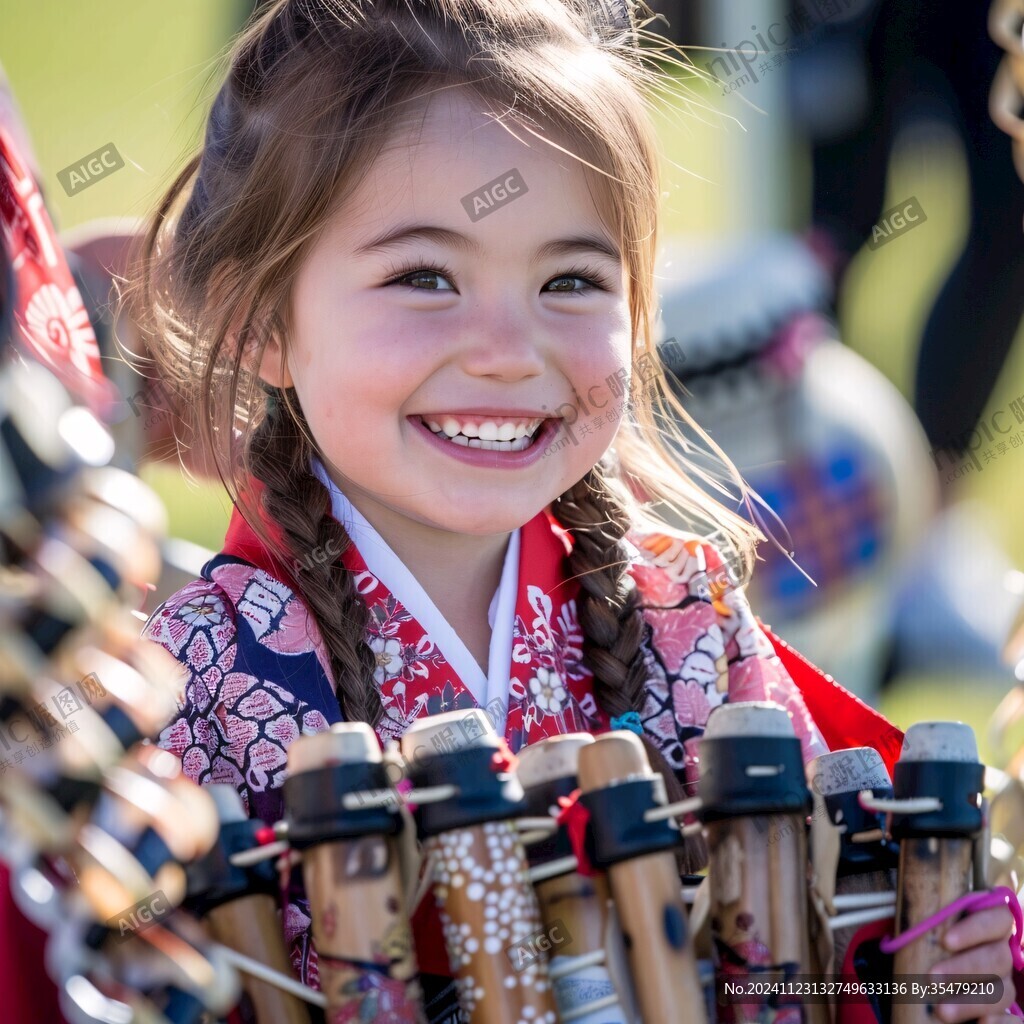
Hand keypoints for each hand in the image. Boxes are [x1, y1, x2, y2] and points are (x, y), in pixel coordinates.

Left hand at [931, 904, 1016, 1022]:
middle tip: (932, 978)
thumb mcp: (923, 930)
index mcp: (988, 926)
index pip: (997, 919)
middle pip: (997, 958)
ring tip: (942, 1011)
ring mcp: (1005, 984)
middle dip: (964, 968)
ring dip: (971, 1002)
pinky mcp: (1006, 1013)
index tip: (945, 941)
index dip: (976, 929)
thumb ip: (925, 925)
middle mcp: (1000, 953)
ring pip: (1001, 992)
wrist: (925, 977)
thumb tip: (906, 928)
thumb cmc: (924, 945)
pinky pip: (1013, 1021)